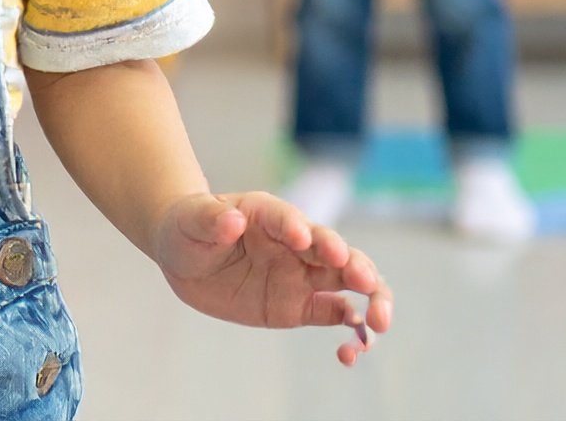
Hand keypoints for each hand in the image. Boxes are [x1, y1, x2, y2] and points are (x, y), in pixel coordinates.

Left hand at [153, 190, 392, 366]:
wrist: (187, 257)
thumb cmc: (190, 227)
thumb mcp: (191, 220)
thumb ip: (211, 219)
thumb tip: (232, 220)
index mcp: (269, 214)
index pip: (287, 218)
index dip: (295, 227)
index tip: (303, 238)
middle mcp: (296, 242)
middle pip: (335, 249)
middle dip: (354, 264)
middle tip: (365, 282)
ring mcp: (302, 274)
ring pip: (349, 281)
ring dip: (372, 298)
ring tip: (378, 323)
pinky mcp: (302, 305)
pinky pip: (337, 315)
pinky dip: (353, 331)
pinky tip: (353, 351)